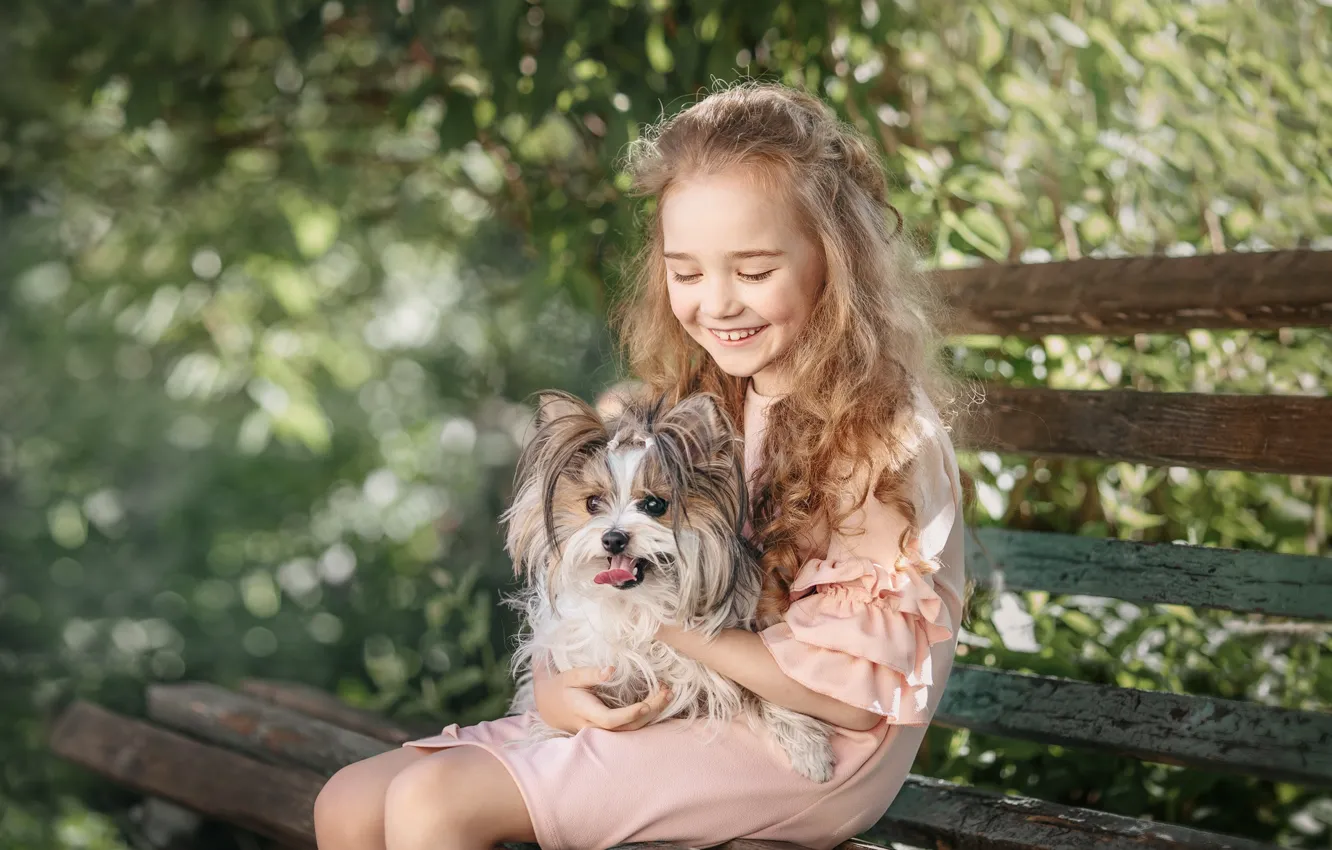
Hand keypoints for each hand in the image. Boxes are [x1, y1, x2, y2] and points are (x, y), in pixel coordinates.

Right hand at [533, 665, 671, 733]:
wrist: (550, 706)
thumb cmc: (561, 687)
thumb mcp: (571, 676)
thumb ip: (591, 673)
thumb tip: (612, 670)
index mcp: (585, 712)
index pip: (609, 719)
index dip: (629, 714)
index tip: (646, 705)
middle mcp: (595, 727)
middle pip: (626, 726)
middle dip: (650, 711)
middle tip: (667, 692)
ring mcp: (602, 731)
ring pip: (631, 729)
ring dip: (652, 714)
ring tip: (667, 694)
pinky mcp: (609, 729)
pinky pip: (630, 726)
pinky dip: (646, 715)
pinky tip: (658, 701)